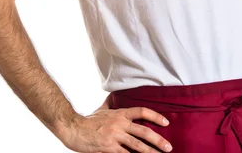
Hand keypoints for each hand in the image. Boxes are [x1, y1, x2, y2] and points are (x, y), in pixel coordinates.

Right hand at [58, 103, 172, 152]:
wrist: (73, 128)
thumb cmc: (88, 120)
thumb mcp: (102, 109)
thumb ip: (110, 104)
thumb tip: (113, 95)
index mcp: (120, 113)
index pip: (142, 111)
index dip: (155, 116)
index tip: (166, 122)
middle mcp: (120, 124)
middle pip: (143, 131)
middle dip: (158, 140)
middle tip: (169, 147)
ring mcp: (115, 136)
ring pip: (137, 145)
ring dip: (150, 152)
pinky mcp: (108, 148)